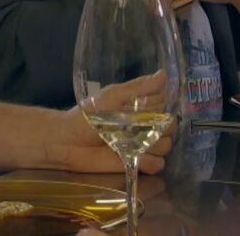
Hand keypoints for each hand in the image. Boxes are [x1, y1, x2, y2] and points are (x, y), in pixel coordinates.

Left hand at [60, 73, 174, 174]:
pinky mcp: (137, 162)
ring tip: (134, 143)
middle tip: (141, 127)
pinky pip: (157, 164)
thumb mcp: (112, 96)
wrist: (68, 141)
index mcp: (141, 106)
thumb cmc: (88, 115)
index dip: (162, 106)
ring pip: (166, 146)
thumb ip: (138, 88)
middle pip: (170, 126)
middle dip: (161, 128)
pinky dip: (149, 162)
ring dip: (154, 145)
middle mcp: (145, 124)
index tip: (150, 107)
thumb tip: (163, 74)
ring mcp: (142, 144)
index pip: (166, 104)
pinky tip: (135, 157)